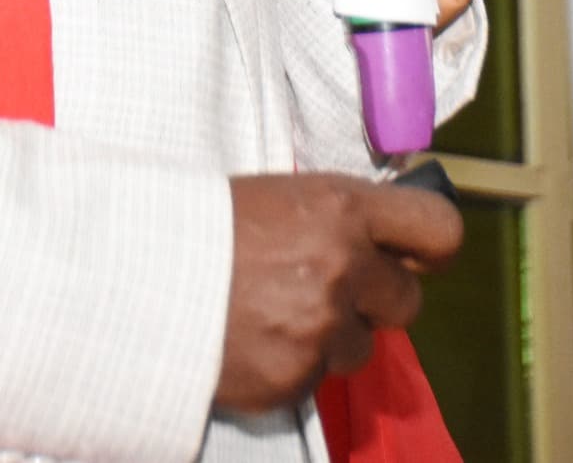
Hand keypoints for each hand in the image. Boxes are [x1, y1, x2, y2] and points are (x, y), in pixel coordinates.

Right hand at [214, 173, 463, 412]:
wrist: (133, 274)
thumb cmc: (200, 225)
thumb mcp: (280, 195)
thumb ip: (339, 217)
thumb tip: (382, 240)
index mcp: (342, 208)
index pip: (439, 232)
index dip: (431, 248)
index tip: (416, 255)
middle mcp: (342, 266)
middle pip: (407, 302)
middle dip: (375, 300)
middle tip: (328, 287)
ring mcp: (320, 327)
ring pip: (361, 347)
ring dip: (331, 336)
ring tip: (276, 311)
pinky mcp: (294, 377)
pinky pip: (317, 378)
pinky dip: (293, 364)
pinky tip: (256, 337)